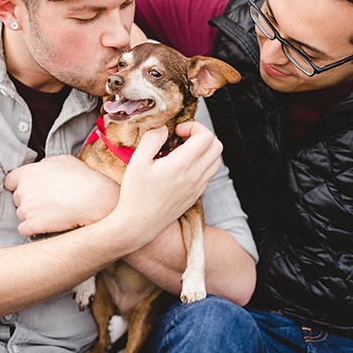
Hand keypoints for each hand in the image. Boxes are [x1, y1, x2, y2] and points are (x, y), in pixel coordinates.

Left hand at [5, 155, 118, 236]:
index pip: (9, 181)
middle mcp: (23, 190)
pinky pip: (24, 229)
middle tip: (49, 202)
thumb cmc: (83, 178)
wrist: (95, 200)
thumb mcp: (63, 160)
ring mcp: (26, 209)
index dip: (19, 186)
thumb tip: (39, 168)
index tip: (30, 191)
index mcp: (27, 173)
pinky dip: (34, 229)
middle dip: (29, 201)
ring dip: (33, 216)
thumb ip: (44, 164)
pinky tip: (49, 224)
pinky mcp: (32, 225)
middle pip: (17, 199)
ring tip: (53, 213)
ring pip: (21, 215)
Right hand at [114, 121, 221, 240]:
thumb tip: (164, 128)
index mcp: (182, 165)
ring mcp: (197, 188)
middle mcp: (195, 176)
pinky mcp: (195, 197)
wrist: (138, 225)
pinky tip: (181, 167)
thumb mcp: (138, 161)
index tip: (177, 131)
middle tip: (182, 138)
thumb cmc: (136, 194)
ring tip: (182, 152)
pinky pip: (208, 175)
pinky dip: (200, 165)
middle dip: (201, 136)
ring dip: (203, 151)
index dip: (193, 127)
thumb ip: (152, 139)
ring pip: (216, 161)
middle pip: (217, 146)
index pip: (206, 136)